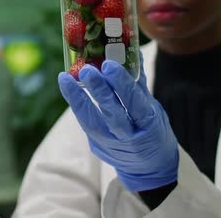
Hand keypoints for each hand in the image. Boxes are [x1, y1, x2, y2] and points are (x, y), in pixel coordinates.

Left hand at [58, 58, 178, 191]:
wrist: (149, 168)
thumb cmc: (153, 131)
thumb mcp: (154, 109)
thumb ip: (140, 84)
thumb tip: (134, 51)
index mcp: (149, 124)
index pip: (135, 103)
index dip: (122, 85)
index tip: (109, 65)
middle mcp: (129, 136)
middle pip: (113, 114)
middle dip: (99, 92)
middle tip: (87, 70)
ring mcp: (110, 143)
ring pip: (92, 122)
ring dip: (78, 98)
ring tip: (66, 77)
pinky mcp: (96, 145)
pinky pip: (85, 123)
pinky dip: (76, 103)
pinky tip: (66, 85)